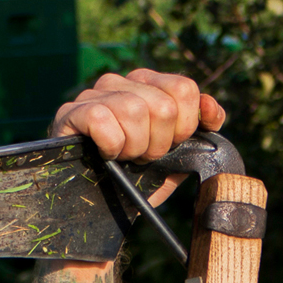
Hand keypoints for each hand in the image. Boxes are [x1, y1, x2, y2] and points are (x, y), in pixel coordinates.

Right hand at [52, 69, 224, 204]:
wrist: (98, 201)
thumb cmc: (136, 173)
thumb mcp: (175, 154)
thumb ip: (199, 131)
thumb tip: (211, 110)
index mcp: (149, 84)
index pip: (184, 88)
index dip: (184, 126)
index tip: (171, 145)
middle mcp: (122, 81)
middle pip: (163, 106)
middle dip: (158, 143)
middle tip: (142, 156)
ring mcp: (94, 93)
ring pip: (134, 111)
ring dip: (133, 146)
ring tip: (124, 156)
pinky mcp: (71, 111)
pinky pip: (103, 120)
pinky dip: (111, 145)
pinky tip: (105, 154)